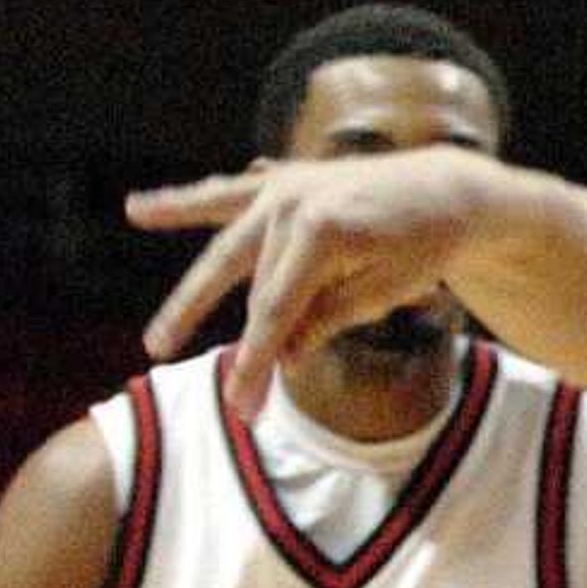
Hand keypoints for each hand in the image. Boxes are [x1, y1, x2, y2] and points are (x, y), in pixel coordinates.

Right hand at [125, 147, 492, 420]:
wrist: (448, 187)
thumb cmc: (427, 243)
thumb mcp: (388, 288)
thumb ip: (330, 317)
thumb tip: (283, 354)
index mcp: (322, 230)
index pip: (277, 311)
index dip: (258, 360)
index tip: (245, 405)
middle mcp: (292, 203)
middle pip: (248, 287)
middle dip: (240, 347)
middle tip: (231, 403)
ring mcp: (283, 188)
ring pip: (225, 248)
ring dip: (191, 294)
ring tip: (155, 342)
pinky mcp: (282, 182)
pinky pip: (223, 196)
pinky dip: (183, 203)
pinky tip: (138, 209)